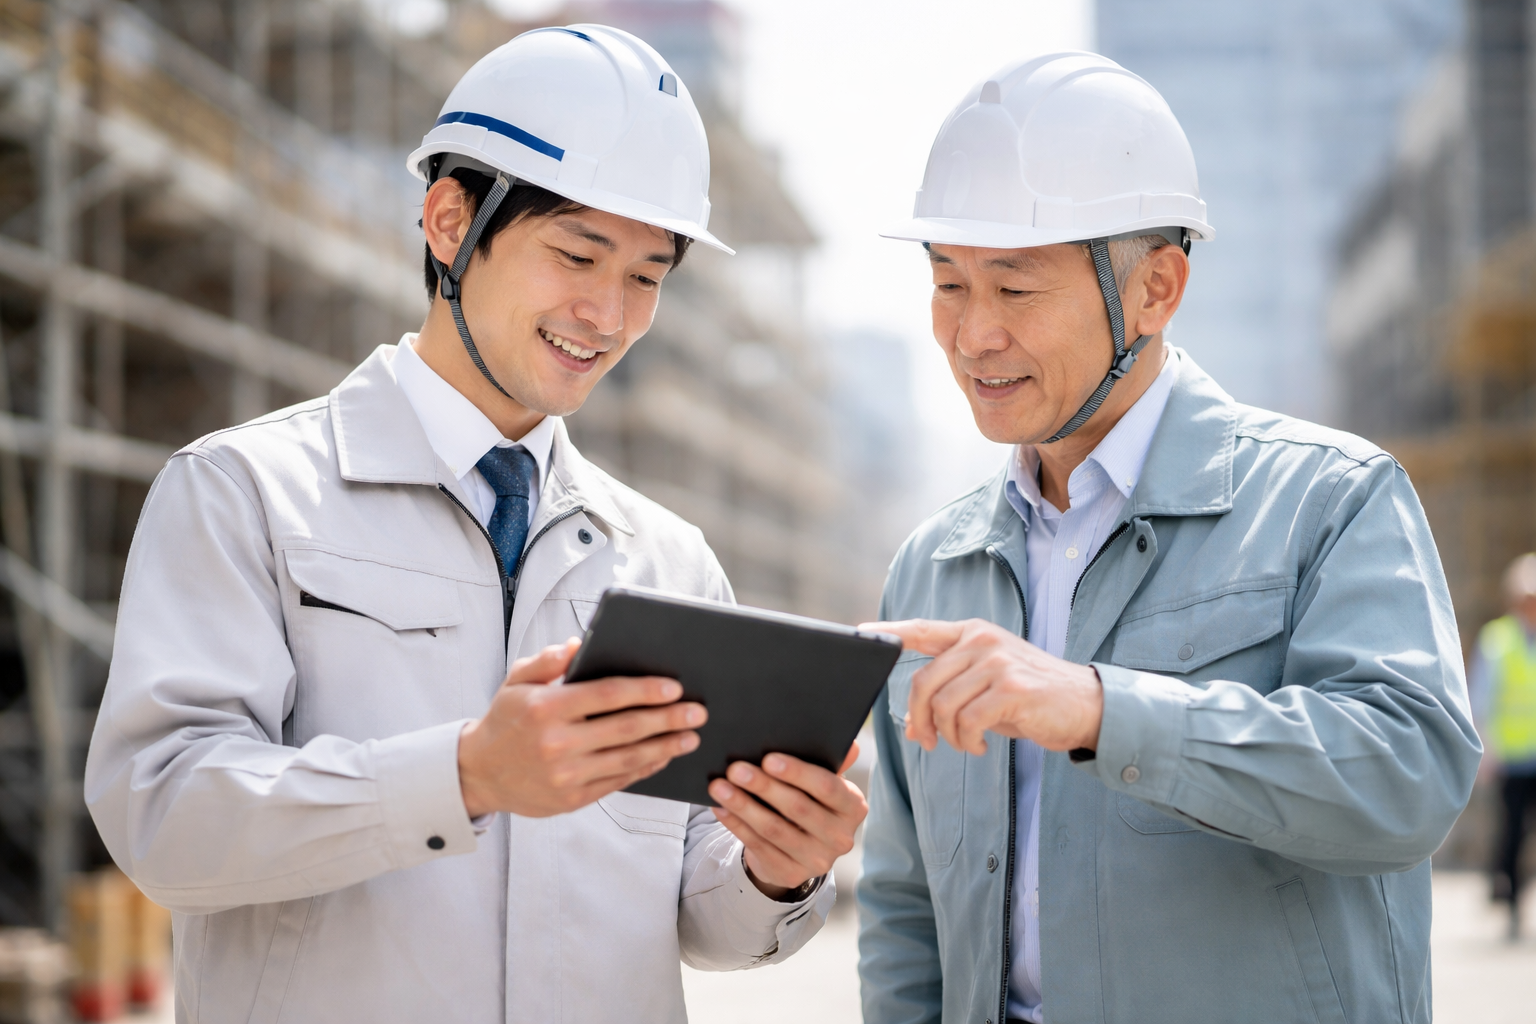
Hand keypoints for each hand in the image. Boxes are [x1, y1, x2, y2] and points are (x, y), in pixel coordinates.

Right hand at [457, 638, 706, 817]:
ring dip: (665, 746)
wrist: (479, 772)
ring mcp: (565, 775)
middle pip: (626, 728)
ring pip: (628, 758)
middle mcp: (557, 743)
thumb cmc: (506, 719)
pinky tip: (663, 756)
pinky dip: (645, 768)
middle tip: (697, 711)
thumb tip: (580, 644)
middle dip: (667, 719)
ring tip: (690, 736)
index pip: (607, 695)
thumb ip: (548, 660)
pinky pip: (618, 781)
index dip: (644, 690)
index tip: (674, 687)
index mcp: (546, 708)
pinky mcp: (571, 799)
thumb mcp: (517, 680)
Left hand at [708, 744, 866, 898]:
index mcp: (853, 807)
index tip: (769, 759)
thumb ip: (830, 761)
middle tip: (735, 769)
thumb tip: (848, 744)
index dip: (798, 773)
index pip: (827, 787)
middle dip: (763, 786)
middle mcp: (840, 837)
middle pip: (797, 808)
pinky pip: (758, 846)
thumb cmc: (811, 801)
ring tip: (719, 786)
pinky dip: (736, 825)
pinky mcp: (791, 874)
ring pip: (773, 829)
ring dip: (743, 805)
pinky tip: (721, 808)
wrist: (801, 850)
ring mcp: (817, 860)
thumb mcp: (823, 783)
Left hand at [865, 618, 1102, 755]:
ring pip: (943, 706)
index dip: (890, 633)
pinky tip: (981, 745)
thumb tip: (913, 726)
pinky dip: (968, 742)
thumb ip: (952, 692)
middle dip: (918, 719)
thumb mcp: (989, 685)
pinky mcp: (1012, 688)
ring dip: (948, 736)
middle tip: (927, 742)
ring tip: (968, 743)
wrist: (1086, 706)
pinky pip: (967, 722)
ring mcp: (998, 662)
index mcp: (973, 633)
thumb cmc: (1032, 697)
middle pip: (924, 682)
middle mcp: (982, 640)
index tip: (862, 633)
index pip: (922, 629)